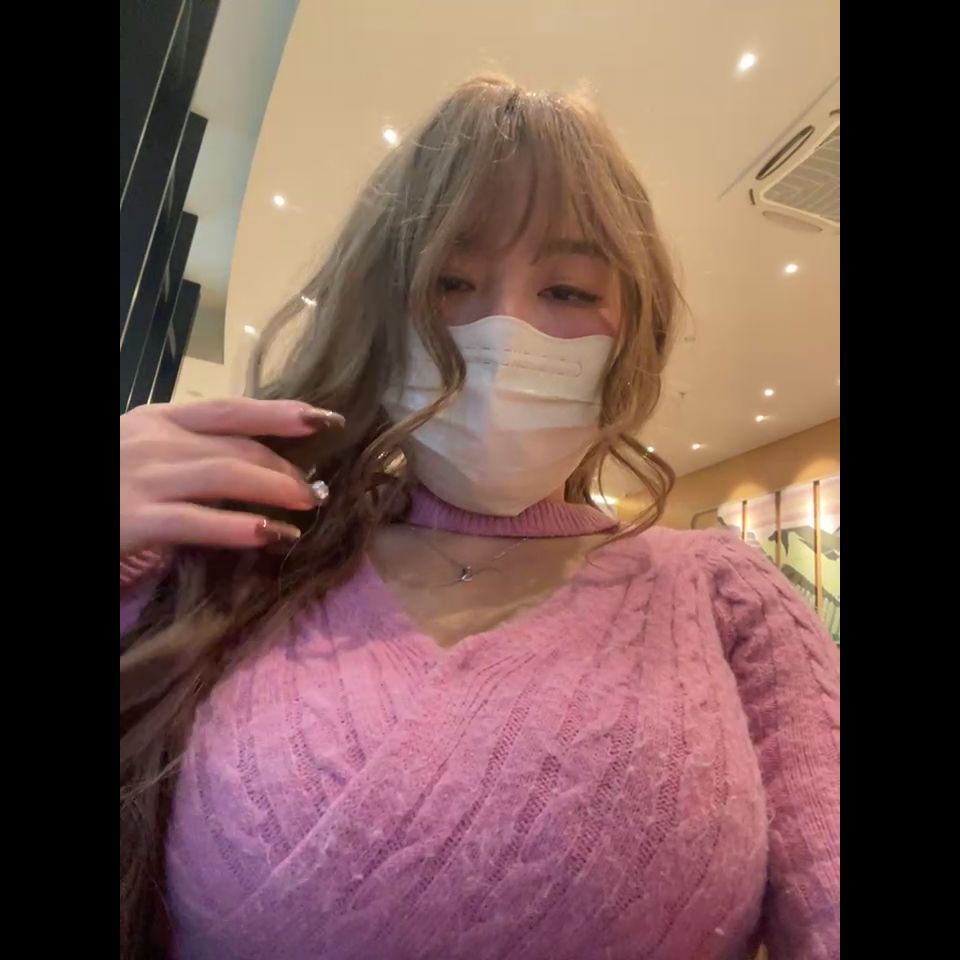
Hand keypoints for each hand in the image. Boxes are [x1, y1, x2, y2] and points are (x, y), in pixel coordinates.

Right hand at [120, 398, 342, 556]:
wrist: (40, 511)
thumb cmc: (107, 488)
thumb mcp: (142, 455)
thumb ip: (188, 452)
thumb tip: (255, 464)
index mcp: (155, 418)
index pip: (230, 409)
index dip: (280, 413)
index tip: (324, 419)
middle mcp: (150, 439)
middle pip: (236, 446)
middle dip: (284, 466)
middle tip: (317, 489)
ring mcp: (141, 477)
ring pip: (226, 476)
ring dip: (275, 490)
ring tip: (308, 506)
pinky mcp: (134, 519)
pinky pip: (199, 522)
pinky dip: (241, 528)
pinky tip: (272, 535)